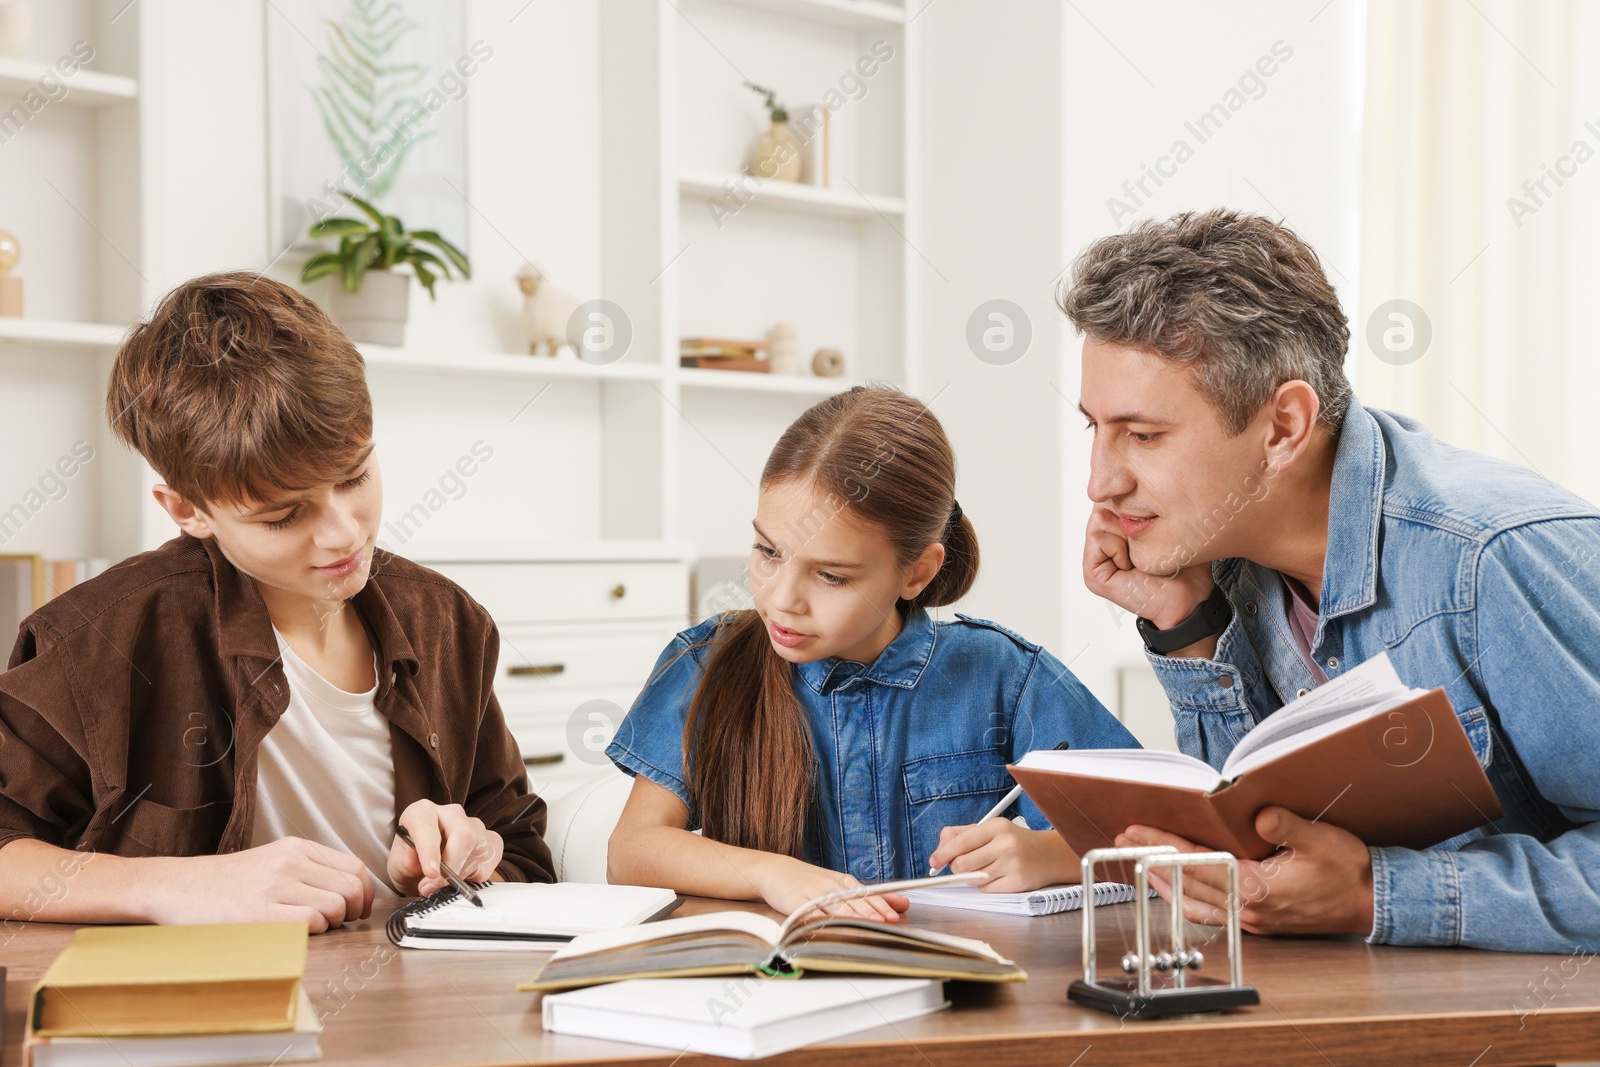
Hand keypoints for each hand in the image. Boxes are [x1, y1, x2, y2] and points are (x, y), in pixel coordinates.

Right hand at [152, 837, 373, 932]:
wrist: (177, 887)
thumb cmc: (226, 882)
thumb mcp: (273, 861)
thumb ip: (309, 870)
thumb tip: (350, 892)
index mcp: (297, 848)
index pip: (355, 867)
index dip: (365, 893)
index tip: (359, 908)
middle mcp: (291, 861)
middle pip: (352, 888)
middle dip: (354, 911)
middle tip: (340, 922)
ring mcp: (276, 886)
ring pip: (336, 906)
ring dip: (333, 923)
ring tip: (314, 927)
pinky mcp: (261, 912)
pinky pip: (311, 922)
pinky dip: (313, 932)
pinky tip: (296, 932)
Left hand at [389, 800, 502, 896]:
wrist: (428, 867)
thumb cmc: (411, 861)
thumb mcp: (398, 866)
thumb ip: (403, 864)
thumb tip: (411, 861)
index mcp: (422, 812)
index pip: (428, 828)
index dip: (430, 851)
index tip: (431, 873)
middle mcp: (451, 813)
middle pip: (464, 834)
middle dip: (453, 865)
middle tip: (437, 887)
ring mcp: (474, 825)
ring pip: (479, 848)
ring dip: (463, 873)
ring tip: (446, 883)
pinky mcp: (491, 839)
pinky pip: (492, 858)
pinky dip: (479, 874)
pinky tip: (464, 877)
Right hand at [756, 856, 908, 922]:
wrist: (776, 871)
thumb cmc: (811, 881)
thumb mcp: (843, 884)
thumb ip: (872, 896)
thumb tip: (903, 903)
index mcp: (844, 882)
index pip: (866, 894)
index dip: (881, 906)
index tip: (894, 916)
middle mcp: (831, 886)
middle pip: (853, 900)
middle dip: (870, 912)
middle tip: (884, 921)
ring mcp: (813, 893)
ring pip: (834, 905)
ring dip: (850, 915)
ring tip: (864, 924)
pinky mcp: (795, 902)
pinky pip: (809, 913)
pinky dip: (819, 920)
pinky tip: (829, 927)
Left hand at [929, 820, 1077, 893]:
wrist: (1048, 855)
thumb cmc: (1012, 842)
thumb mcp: (989, 829)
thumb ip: (961, 835)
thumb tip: (939, 851)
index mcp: (996, 827)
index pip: (960, 842)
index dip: (942, 853)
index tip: (934, 862)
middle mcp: (1005, 844)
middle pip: (962, 863)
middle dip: (957, 867)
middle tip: (963, 865)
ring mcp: (1012, 864)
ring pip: (973, 878)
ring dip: (972, 876)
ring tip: (985, 867)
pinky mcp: (1017, 882)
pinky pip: (986, 889)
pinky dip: (986, 886)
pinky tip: (997, 876)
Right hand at [1083, 506, 1214, 629]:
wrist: (1188, 597)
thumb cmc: (1185, 563)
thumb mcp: (1169, 519)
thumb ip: (1149, 497)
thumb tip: (1136, 464)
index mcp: (1120, 527)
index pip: (1113, 494)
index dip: (1133, 499)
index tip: (1153, 521)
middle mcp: (1106, 539)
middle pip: (1105, 502)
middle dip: (1131, 516)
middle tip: (1149, 542)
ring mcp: (1096, 557)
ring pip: (1101, 517)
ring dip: (1127, 534)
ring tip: (1141, 555)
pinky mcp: (1093, 573)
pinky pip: (1098, 537)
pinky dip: (1119, 548)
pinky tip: (1132, 566)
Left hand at [1116, 807, 1374, 935]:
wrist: (1369, 903)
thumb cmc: (1346, 871)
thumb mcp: (1321, 839)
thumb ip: (1286, 825)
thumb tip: (1255, 814)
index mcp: (1257, 889)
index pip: (1197, 863)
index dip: (1164, 844)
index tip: (1137, 830)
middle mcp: (1248, 911)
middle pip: (1187, 882)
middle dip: (1153, 858)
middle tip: (1124, 839)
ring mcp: (1250, 921)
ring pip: (1193, 904)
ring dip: (1164, 881)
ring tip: (1140, 860)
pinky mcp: (1255, 922)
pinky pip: (1209, 913)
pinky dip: (1185, 898)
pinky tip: (1176, 886)